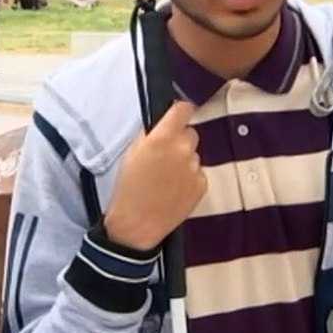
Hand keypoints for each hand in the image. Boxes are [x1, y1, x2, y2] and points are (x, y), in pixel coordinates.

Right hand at [104, 101, 206, 251]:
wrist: (137, 223)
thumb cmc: (129, 188)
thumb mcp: (132, 152)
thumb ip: (151, 135)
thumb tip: (162, 124)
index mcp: (163, 138)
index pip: (184, 109)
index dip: (180, 111)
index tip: (177, 116)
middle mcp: (183, 149)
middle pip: (190, 133)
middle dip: (179, 140)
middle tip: (165, 155)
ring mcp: (195, 168)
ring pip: (193, 154)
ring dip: (184, 160)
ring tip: (166, 177)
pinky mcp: (202, 184)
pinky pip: (198, 173)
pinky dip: (189, 178)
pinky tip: (174, 188)